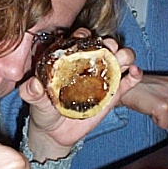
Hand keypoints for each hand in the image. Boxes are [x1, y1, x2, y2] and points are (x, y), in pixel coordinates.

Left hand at [19, 36, 142, 162]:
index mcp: (71, 60)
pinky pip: (129, 82)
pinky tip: (134, 73)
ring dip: (125, 54)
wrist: (55, 133)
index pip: (81, 39)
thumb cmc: (44, 111)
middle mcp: (89, 64)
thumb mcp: (35, 100)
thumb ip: (32, 92)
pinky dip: (136, 75)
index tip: (83, 39)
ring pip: (122, 58)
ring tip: (121, 60)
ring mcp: (104, 78)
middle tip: (106, 50)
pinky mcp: (114, 94)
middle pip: (106, 44)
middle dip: (109, 42)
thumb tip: (33, 85)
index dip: (84, 35)